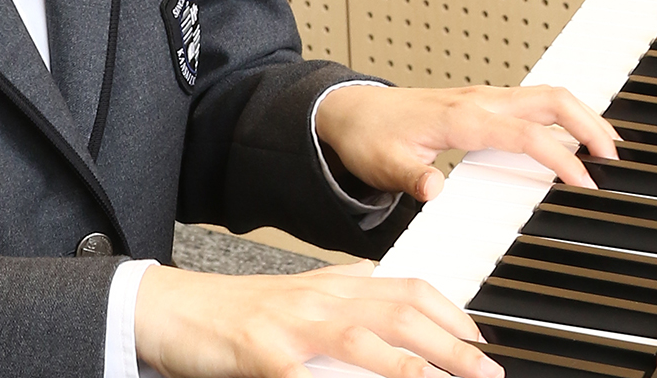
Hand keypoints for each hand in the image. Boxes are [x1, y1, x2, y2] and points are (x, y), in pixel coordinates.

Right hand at [133, 261, 503, 377]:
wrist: (170, 309)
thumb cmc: (235, 312)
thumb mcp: (297, 295)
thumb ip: (344, 294)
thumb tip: (390, 289)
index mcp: (331, 287)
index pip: (405, 287)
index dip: (450, 312)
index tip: (480, 339)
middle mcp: (318, 300)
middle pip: (397, 311)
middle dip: (450, 342)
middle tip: (486, 370)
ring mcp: (291, 326)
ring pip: (362, 337)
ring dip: (412, 365)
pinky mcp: (262, 355)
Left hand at [314, 84, 618, 202]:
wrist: (349, 111)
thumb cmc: (369, 136)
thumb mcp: (382, 164)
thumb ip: (410, 180)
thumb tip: (435, 190)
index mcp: (460, 117)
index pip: (523, 133)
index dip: (558, 156)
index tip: (585, 181)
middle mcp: (478, 102)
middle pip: (550, 99)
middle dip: (590, 124)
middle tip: (617, 160)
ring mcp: (484, 100)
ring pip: (548, 97)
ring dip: (583, 117)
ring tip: (610, 151)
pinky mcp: (484, 105)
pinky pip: (534, 104)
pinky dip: (564, 118)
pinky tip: (576, 140)